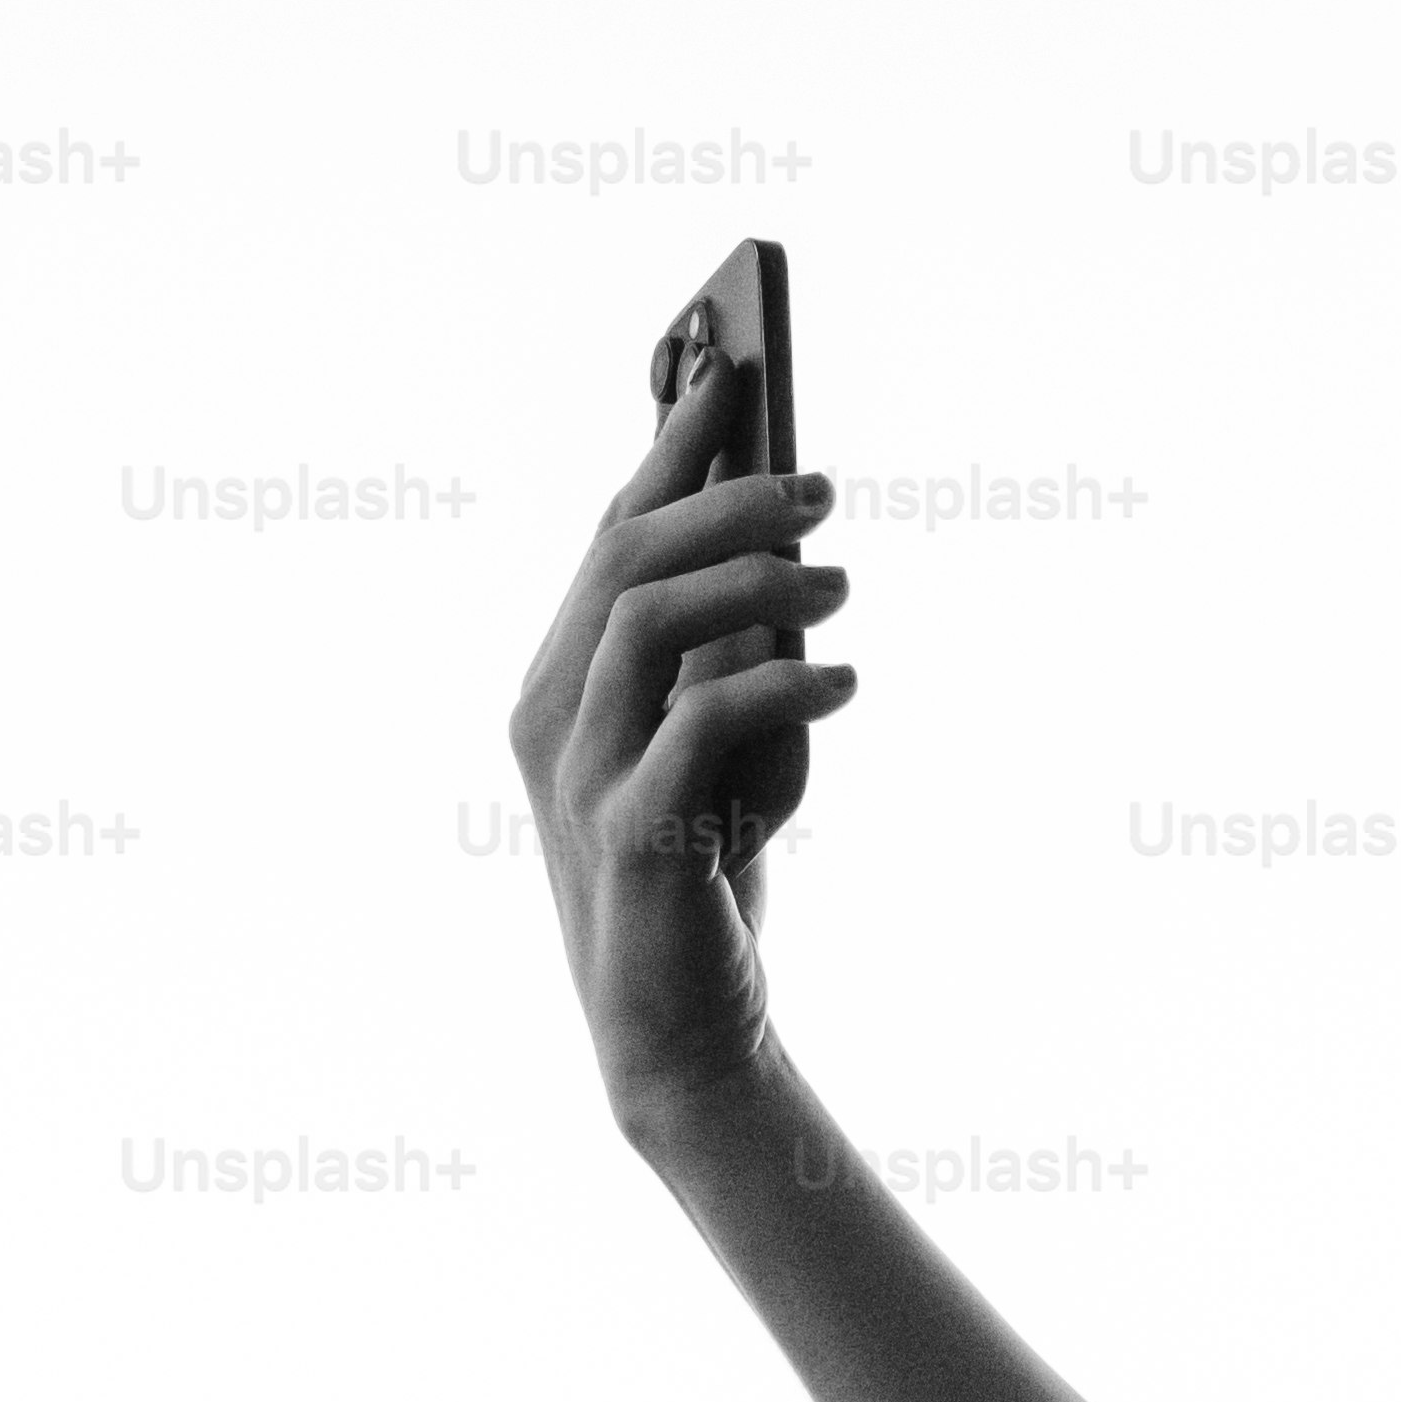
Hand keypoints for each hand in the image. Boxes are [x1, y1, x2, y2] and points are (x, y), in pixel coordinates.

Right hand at [503, 349, 856, 1123]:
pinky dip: (780, 689)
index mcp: (566, 675)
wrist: (681, 1030)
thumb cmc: (707, 873)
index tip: (736, 371)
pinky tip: (847, 679)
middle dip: (723, 497)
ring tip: (843, 583)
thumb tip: (793, 554)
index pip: (613, 534)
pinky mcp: (628, 834)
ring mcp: (580, 771)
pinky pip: (698, 727)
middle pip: (622, 558)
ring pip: (648, 623)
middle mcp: (553, 708)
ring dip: (753, 584)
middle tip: (822, 484)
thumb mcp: (733, 741)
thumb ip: (740, 652)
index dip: (670, 447)